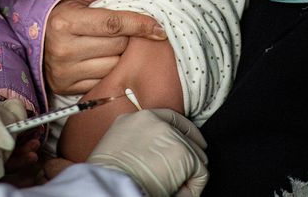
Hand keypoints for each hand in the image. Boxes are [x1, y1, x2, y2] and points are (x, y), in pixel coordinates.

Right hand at [45, 0, 165, 94]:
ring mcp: (64, 72)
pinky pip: (103, 81)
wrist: (32, 36)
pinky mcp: (66, 88)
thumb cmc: (60, 12)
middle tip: (120, 31)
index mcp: (66, 22)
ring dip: (119, 56)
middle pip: (118, 46)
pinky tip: (100, 59)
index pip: (114, 24)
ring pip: (114, 66)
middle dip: (126, 37)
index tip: (159, 28)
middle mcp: (64, 49)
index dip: (140, 25)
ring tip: (108, 45)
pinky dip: (108, 70)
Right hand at [87, 109, 208, 196]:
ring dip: (189, 174)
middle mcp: (155, 121)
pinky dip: (193, 187)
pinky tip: (176, 192)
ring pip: (195, 156)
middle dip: (190, 155)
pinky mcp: (183, 153)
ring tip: (174, 187)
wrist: (108, 185)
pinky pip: (200, 174)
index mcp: (136, 118)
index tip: (193, 141)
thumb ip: (137, 140)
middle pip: (186, 136)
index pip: (169, 118)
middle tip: (186, 173)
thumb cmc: (108, 175)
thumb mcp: (116, 146)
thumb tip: (155, 154)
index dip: (184, 130)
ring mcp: (170, 136)